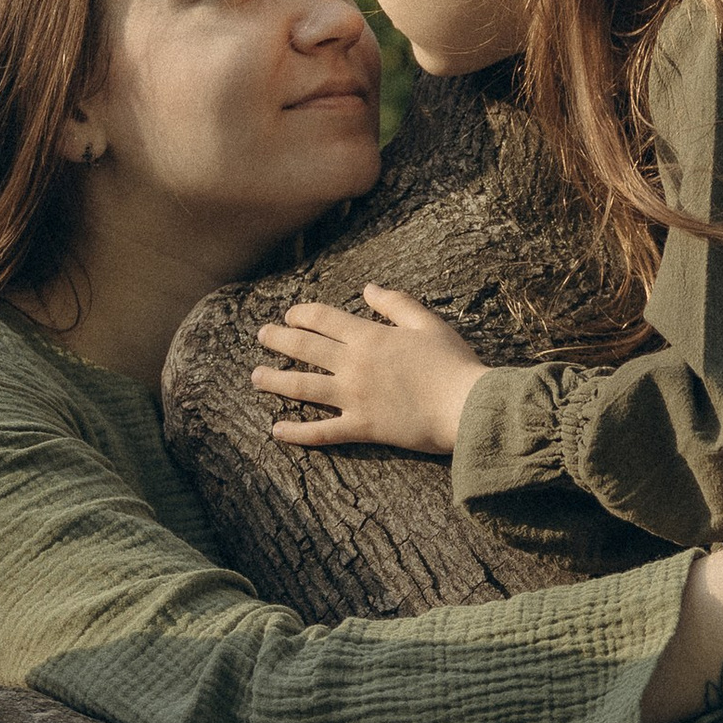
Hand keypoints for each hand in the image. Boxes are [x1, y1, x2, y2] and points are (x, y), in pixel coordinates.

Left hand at [252, 289, 487, 454]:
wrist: (467, 405)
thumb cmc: (453, 363)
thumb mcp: (428, 323)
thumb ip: (396, 304)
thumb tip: (368, 289)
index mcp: (369, 336)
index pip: (323, 319)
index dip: (301, 314)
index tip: (289, 314)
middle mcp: (354, 364)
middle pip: (304, 348)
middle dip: (278, 339)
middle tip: (261, 335)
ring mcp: (354, 397)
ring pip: (302, 387)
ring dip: (274, 380)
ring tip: (255, 376)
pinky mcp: (361, 427)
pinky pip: (322, 432)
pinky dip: (297, 434)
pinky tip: (277, 432)